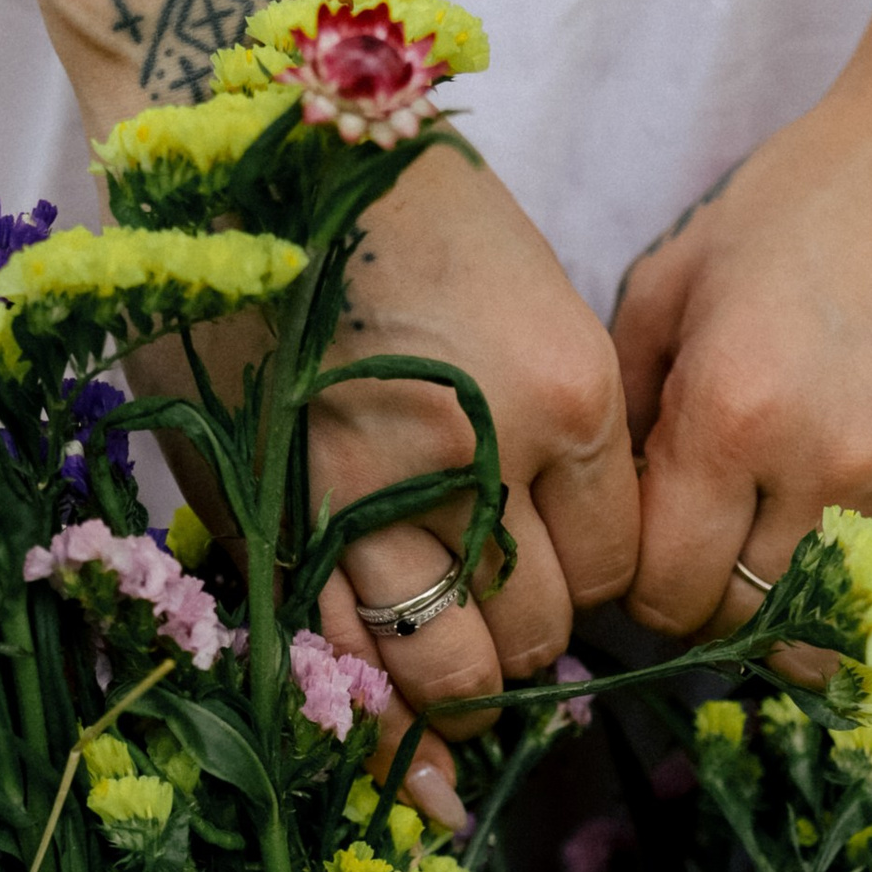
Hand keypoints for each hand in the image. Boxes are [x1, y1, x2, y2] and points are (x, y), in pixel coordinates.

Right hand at [129, 153, 635, 822]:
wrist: (259, 146)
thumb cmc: (403, 210)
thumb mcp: (530, 305)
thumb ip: (550, 431)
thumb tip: (548, 550)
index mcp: (568, 393)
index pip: (613, 563)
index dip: (588, 581)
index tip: (558, 565)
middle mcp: (483, 458)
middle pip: (537, 628)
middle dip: (526, 642)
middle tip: (501, 619)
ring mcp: (372, 495)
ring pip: (446, 661)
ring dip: (455, 683)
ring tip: (452, 678)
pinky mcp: (283, 508)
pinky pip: (343, 650)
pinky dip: (374, 704)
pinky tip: (393, 725)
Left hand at [612, 51, 871, 672]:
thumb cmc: (820, 190)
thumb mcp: (679, 276)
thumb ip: (630, 405)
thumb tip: (605, 510)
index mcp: (733, 413)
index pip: (659, 584)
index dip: (640, 582)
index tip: (653, 549)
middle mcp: (830, 469)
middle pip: (738, 623)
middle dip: (709, 604)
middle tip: (716, 558)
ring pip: (829, 646)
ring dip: (792, 632)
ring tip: (784, 581)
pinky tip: (859, 637)